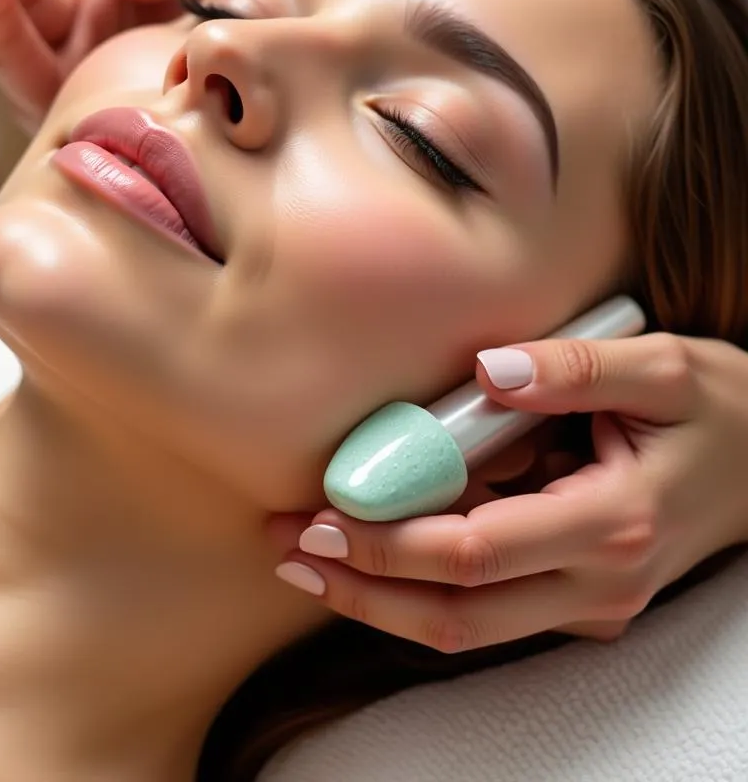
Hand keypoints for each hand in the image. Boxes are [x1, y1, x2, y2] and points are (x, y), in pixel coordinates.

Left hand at [271, 332, 747, 651]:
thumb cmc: (721, 410)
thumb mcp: (664, 366)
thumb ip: (577, 368)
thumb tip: (489, 368)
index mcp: (613, 524)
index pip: (474, 552)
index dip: (388, 542)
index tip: (320, 515)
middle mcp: (598, 582)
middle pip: (455, 611)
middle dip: (361, 586)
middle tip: (286, 549)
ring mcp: (589, 601)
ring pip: (464, 625)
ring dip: (378, 599)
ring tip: (303, 561)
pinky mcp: (577, 598)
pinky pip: (485, 607)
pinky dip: (418, 589)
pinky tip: (365, 558)